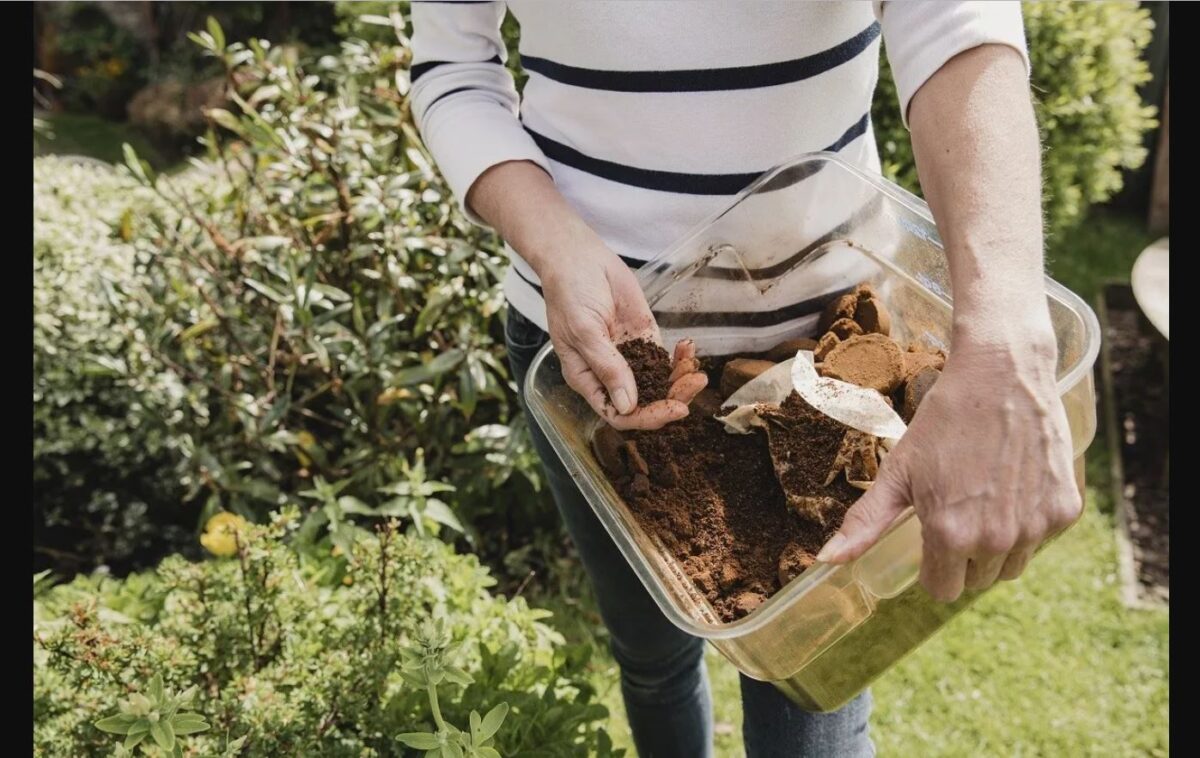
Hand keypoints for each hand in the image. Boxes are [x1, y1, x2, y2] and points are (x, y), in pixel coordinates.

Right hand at [541, 242, 706, 429]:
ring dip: (680, 380)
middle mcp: (609, 374)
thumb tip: (627, 406)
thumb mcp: (584, 332)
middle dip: (671, 398)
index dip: (646, 417)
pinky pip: (665, 358)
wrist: (578, 257)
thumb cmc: (569, 293)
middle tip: (694, 385)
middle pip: (644, 402)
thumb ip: (607, 367)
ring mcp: (629, 356)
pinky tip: (689, 349)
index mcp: (587, 379)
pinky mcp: (644, 338)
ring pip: (659, 382)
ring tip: (697, 371)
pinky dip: (680, 358)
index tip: (673, 409)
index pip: (618, 413)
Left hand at [815, 336, 1081, 600]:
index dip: (932, 566)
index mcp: (950, 535)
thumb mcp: (898, 471)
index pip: (941, 589)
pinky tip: (1014, 485)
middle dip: (963, 555)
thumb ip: (865, 523)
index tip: (931, 535)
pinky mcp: (1065, 510)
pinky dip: (1029, 522)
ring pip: (1011, 566)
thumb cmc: (944, 421)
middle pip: (976, 580)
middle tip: (958, 508)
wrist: (1002, 375)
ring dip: (998, 546)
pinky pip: (1042, 539)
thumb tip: (826, 561)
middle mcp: (996, 540)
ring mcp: (1036, 527)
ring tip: (985, 498)